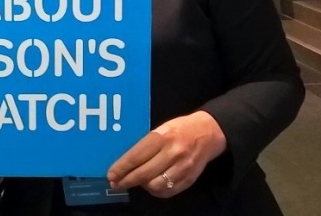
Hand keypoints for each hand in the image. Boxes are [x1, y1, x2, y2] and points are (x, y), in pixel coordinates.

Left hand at [106, 111, 226, 197]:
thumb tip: (125, 162)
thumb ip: (146, 145)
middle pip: (144, 173)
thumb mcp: (161, 129)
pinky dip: (156, 191)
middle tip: (116, 184)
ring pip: (155, 185)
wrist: (209, 132)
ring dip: (142, 186)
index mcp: (162, 137)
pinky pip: (168, 191)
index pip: (136, 156)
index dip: (121, 168)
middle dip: (126, 181)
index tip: (111, 174)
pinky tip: (150, 185)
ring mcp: (183, 168)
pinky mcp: (190, 179)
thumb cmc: (179, 129)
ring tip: (136, 181)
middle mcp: (173, 153)